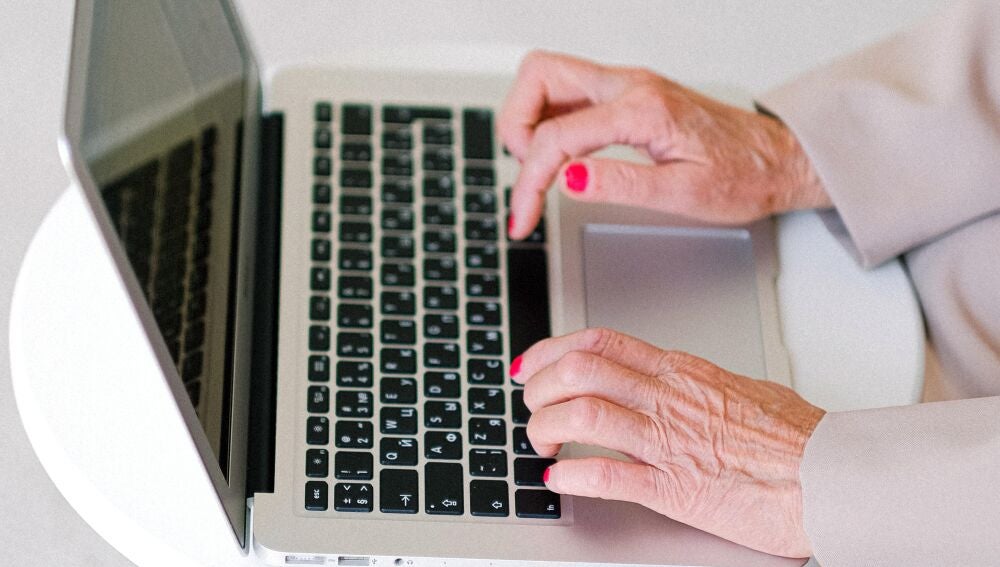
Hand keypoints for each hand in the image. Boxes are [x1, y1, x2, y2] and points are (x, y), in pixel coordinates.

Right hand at [498, 51, 830, 238]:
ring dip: (528, 121)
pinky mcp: (626, 95)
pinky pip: (568, 94)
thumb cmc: (741, 176)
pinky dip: (548, 122)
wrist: (775, 159)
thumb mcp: (683, 193)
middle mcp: (630, 85)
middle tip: (527, 176)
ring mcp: (626, 85)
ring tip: (540, 171)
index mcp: (642, 110)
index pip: (557, 136)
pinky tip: (560, 160)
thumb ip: (621, 183)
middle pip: (538, 75)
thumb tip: (569, 180)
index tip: (522, 219)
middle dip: (515, 127)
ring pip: (548, 78)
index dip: (528, 182)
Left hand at [511, 328, 825, 557]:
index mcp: (681, 371)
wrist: (833, 476)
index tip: (530, 364)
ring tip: (541, 445)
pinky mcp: (674, 489)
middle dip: (539, 388)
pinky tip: (559, 483)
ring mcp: (668, 441)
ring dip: (546, 429)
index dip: (552, 349)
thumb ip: (696, 384)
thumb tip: (673, 380)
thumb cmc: (797, 438)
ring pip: (581, 415)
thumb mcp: (738, 389)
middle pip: (579, 371)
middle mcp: (668, 398)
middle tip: (530, 406)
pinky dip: (571, 478)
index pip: (601, 342)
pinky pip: (606, 476)